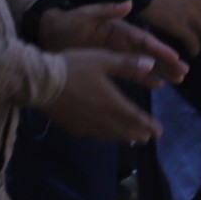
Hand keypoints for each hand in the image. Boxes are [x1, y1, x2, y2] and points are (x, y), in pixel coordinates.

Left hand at [32, 0, 187, 83]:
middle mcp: (122, 42)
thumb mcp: (86, 15)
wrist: (49, 34)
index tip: (175, 58)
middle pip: (149, 54)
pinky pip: (131, 71)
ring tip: (178, 80)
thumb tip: (129, 3)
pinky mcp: (110, 63)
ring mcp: (117, 53)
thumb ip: (107, 10)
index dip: (160, 49)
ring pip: (144, 64)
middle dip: (167, 63)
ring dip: (161, 71)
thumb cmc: (68, 22)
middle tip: (184, 73)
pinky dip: (145, 77)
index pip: (143, 40)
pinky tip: (157, 85)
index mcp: (118, 29)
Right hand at [42, 47, 164, 141]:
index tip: (158, 132)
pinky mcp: (72, 127)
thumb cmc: (74, 68)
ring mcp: (86, 126)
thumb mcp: (103, 60)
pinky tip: (99, 133)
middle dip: (137, 134)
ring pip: (109, 135)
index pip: (136, 118)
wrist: (42, 83)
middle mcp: (103, 119)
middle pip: (124, 131)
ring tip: (129, 139)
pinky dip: (101, 135)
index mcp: (113, 103)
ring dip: (122, 138)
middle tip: (147, 139)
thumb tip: (151, 65)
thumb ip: (128, 64)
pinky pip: (91, 134)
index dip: (149, 125)